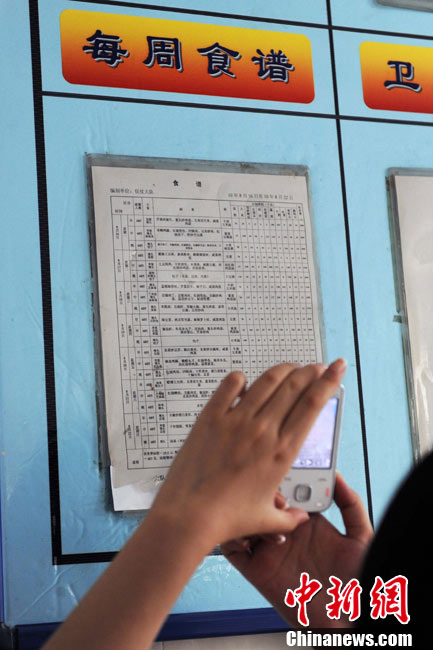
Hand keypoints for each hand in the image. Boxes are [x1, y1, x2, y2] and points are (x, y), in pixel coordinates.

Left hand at [150, 359, 346, 548]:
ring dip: (283, 369)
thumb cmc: (225, 518)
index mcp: (282, 451)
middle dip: (310, 371)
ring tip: (290, 367)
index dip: (328, 382)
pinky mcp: (211, 417)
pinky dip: (240, 378)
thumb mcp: (266, 520)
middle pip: (294, 386)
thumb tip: (300, 517)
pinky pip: (229, 385)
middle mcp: (262, 430)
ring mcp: (236, 420)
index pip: (313, 404)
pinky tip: (243, 381)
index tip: (336, 369)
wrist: (188, 515)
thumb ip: (289, 517)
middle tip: (317, 366)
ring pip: (267, 381)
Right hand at [222, 474, 372, 627]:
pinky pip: (232, 549)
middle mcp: (285, 532)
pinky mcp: (256, 569)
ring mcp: (269, 550)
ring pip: (245, 521)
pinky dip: (232, 539)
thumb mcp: (361, 537)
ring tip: (268, 520)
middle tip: (278, 498)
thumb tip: (337, 476)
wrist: (345, 620)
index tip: (287, 474)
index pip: (287, 491)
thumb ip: (351, 504)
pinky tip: (249, 537)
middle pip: (263, 503)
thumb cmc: (355, 582)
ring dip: (250, 515)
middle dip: (265, 495)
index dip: (284, 480)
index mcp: (306, 521)